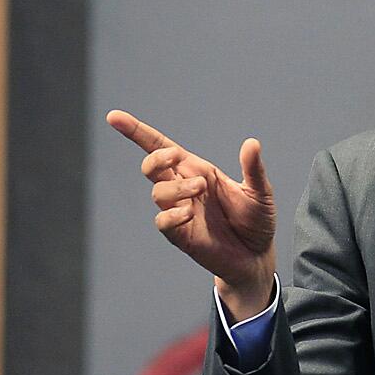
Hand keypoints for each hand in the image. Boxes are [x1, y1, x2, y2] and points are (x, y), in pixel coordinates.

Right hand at [109, 109, 276, 313]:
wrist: (257, 256)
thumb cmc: (256, 221)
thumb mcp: (260, 192)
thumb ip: (253, 169)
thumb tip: (252, 143)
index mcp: (197, 170)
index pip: (161, 147)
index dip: (136, 132)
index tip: (115, 118)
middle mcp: (184, 188)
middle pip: (151, 166)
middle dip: (157, 159)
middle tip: (176, 159)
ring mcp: (180, 211)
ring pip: (158, 193)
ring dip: (175, 187)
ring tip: (200, 190)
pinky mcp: (180, 235)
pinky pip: (163, 222)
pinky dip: (172, 216)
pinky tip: (189, 214)